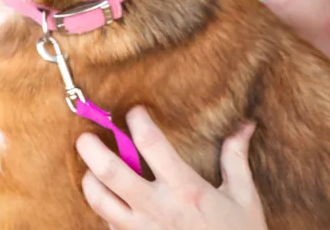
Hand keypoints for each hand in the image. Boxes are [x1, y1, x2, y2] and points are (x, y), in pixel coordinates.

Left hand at [76, 107, 267, 229]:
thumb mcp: (243, 197)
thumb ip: (235, 158)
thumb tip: (244, 126)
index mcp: (185, 188)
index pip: (151, 143)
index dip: (138, 121)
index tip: (134, 110)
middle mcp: (158, 208)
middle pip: (112, 172)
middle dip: (93, 149)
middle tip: (85, 136)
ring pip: (100, 201)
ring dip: (90, 181)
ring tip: (90, 169)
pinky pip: (109, 225)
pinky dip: (104, 210)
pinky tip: (110, 200)